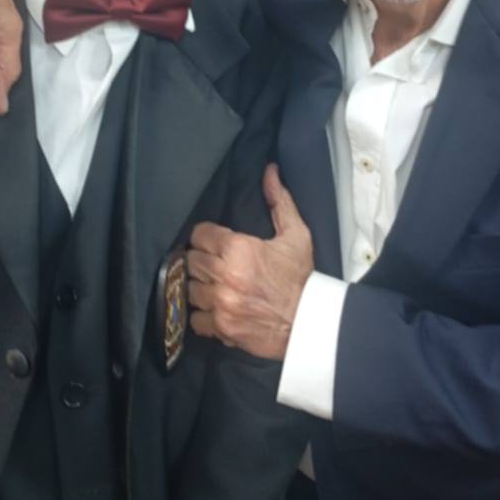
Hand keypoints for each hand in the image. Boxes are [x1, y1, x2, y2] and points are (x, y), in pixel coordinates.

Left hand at [187, 164, 313, 359]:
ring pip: (189, 288)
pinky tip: (216, 308)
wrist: (311, 322)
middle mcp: (224, 276)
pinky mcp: (221, 328)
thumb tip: (270, 171)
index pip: (199, 235)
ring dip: (200, 286)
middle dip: (202, 259)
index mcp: (239, 249)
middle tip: (217, 263)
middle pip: (191, 260)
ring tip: (215, 285)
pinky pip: (195, 318)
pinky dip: (203, 314)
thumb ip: (279, 201)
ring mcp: (220, 304)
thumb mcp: (296, 235)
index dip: (207, 237)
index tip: (215, 242)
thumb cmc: (302, 278)